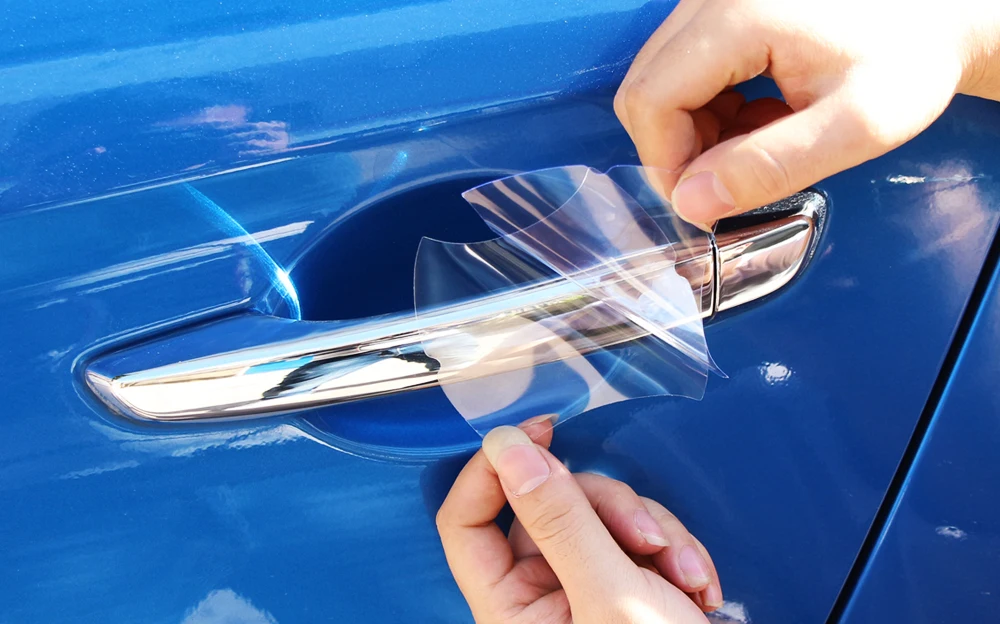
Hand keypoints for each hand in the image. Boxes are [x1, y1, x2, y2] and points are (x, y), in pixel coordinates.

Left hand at [436, 423, 721, 622]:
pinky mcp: (626, 581)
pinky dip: (675, 551)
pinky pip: (639, 533)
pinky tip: (699, 588)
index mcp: (509, 607)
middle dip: (610, 511)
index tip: (536, 433)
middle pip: (550, 505)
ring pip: (601, 511)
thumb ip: (560, 520)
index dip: (492, 471)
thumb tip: (507, 448)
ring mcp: (584, 585)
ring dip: (654, 531)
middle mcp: (539, 593)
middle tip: (647, 539)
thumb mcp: (610, 596)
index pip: (466, 522)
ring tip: (684, 578)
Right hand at [615, 0, 999, 227]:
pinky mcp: (721, 5)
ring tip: (758, 141)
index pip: (651, 101)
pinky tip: (756, 116)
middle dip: (676, 149)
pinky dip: (707, 107)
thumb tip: (692, 201)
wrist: (940, 11)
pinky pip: (682, 68)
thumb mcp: (856, 126)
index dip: (666, 163)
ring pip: (659, 81)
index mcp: (740, 15)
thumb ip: (772, 166)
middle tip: (732, 178)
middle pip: (645, 89)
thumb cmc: (911, 57)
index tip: (706, 201)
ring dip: (694, 130)